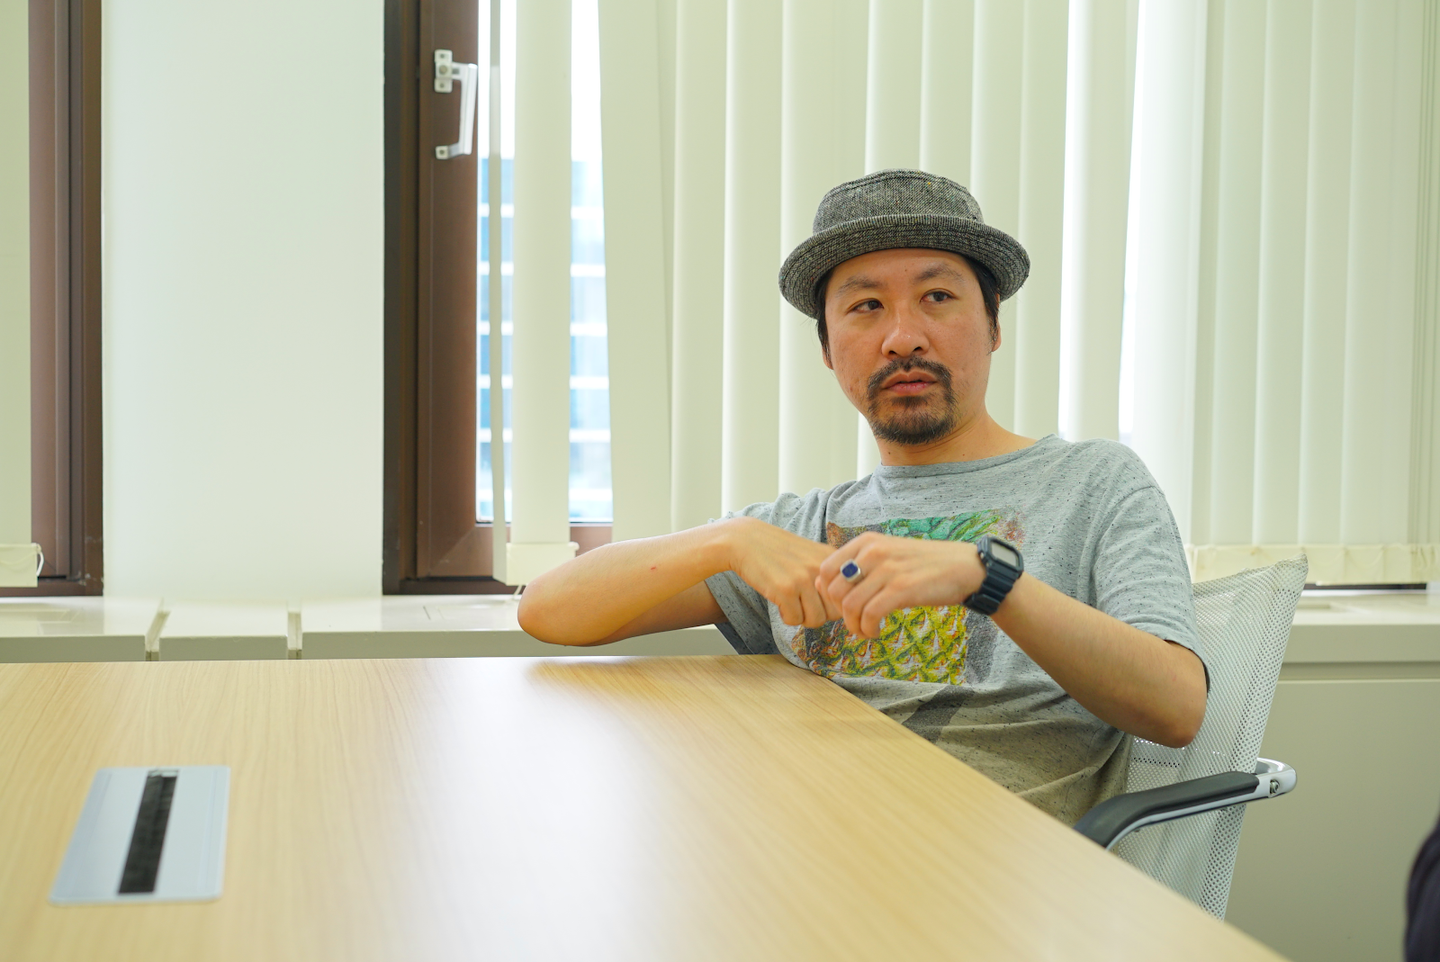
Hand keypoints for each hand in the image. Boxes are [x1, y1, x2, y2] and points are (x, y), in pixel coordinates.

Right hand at [723, 517, 840, 627]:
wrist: (745, 540)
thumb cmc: (778, 551)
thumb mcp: (811, 554)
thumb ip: (828, 576)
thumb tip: (841, 609)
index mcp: (831, 559)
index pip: (846, 597)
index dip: (832, 605)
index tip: (817, 600)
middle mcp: (821, 568)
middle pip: (834, 613)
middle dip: (819, 614)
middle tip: (803, 604)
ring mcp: (803, 579)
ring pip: (815, 620)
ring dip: (802, 617)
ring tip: (791, 603)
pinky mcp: (785, 589)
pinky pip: (794, 620)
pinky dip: (786, 616)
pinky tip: (779, 602)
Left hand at [816, 533, 986, 637]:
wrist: (964, 567)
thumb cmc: (923, 564)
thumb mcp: (886, 555)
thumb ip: (856, 566)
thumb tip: (820, 584)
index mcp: (866, 542)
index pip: (825, 570)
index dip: (827, 595)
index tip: (842, 607)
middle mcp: (873, 552)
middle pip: (834, 591)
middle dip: (840, 614)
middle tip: (856, 622)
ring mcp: (887, 570)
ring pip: (849, 606)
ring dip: (854, 626)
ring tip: (866, 630)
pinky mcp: (902, 589)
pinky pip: (870, 615)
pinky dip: (868, 629)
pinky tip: (876, 632)